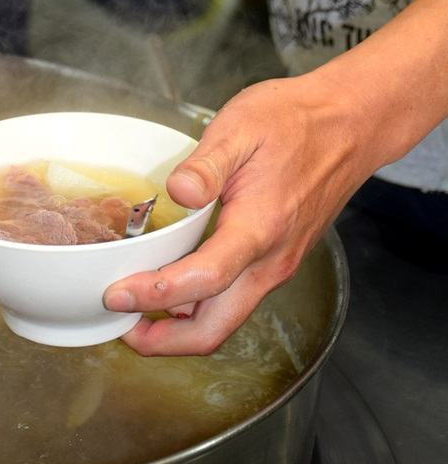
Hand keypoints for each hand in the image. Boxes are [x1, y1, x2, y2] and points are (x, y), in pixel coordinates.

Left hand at [104, 67, 382, 355]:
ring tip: (137, 312)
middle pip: (214, 328)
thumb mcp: (242, 127)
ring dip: (180, 329)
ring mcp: (277, 264)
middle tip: (119, 324)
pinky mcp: (277, 260)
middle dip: (163, 341)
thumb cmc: (294, 122)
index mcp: (259, 228)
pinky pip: (236, 301)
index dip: (154, 295)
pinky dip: (200, 308)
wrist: (348, 124)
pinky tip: (174, 286)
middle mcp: (271, 260)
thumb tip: (178, 192)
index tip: (116, 294)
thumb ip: (207, 165)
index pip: (203, 280)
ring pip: (225, 319)